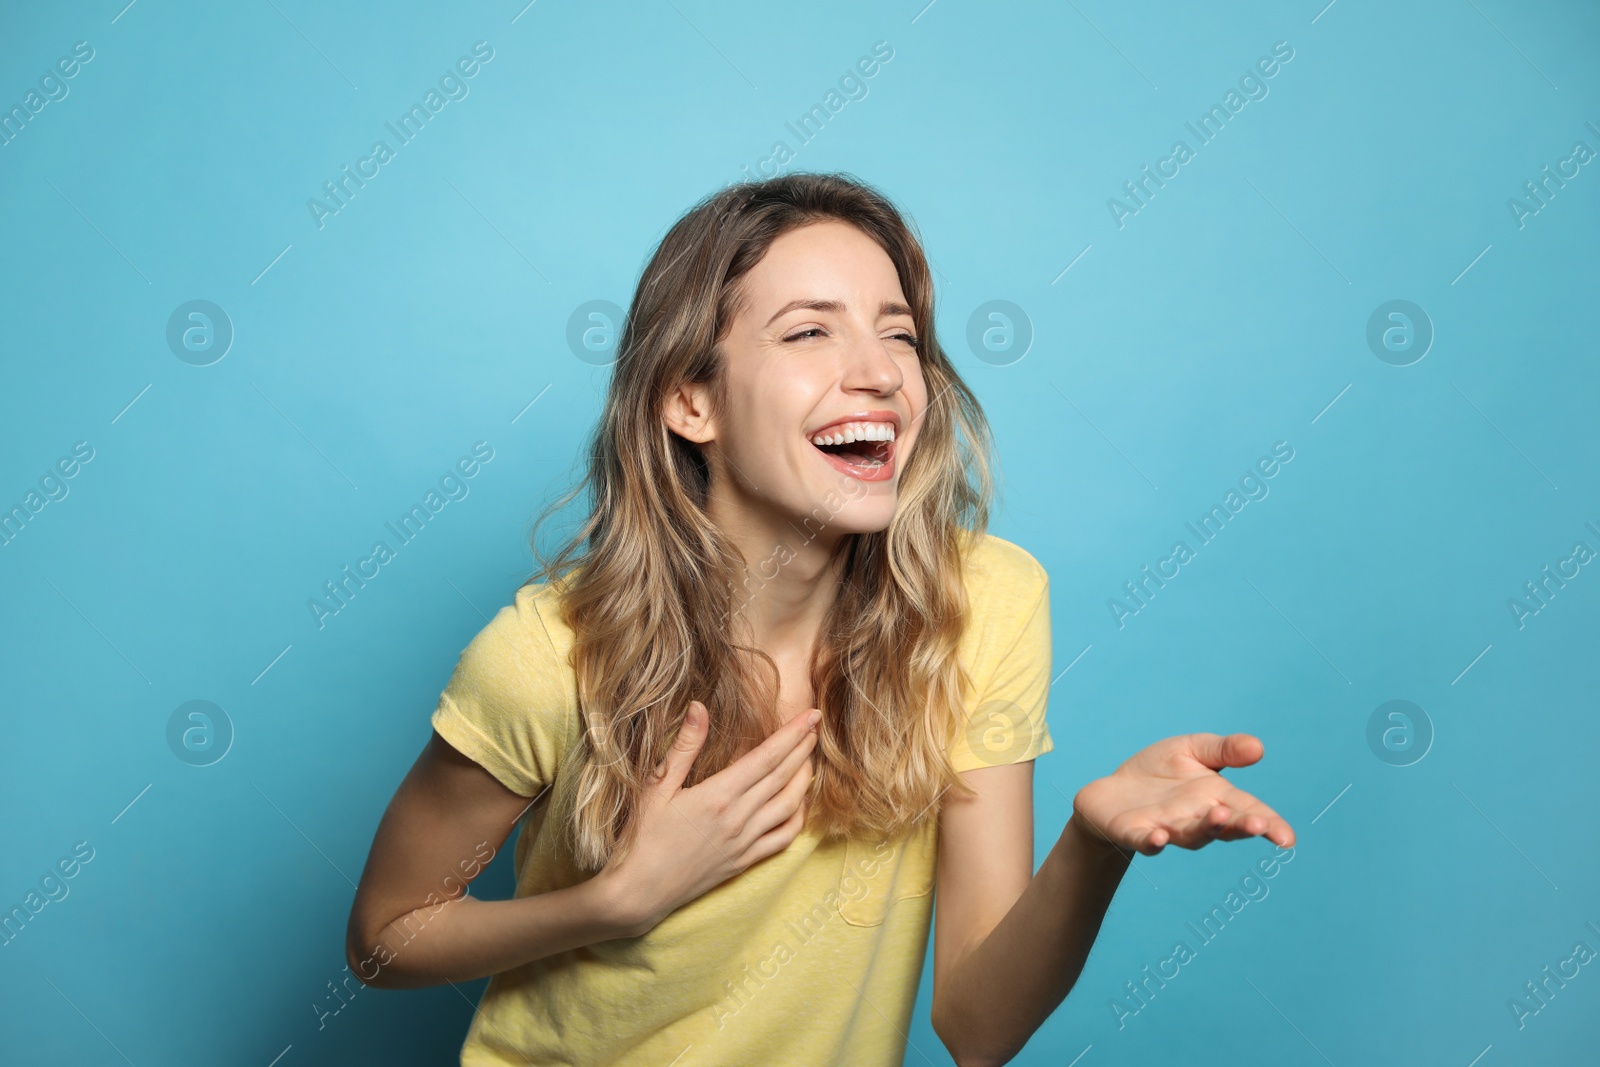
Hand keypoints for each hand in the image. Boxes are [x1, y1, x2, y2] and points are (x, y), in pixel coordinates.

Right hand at [598, 700, 817, 933]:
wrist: (641, 891)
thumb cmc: (643, 836)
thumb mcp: (656, 786)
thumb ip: (683, 747)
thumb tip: (699, 706)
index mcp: (718, 795)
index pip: (766, 757)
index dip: (792, 734)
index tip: (811, 715)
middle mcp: (738, 818)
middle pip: (784, 777)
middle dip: (804, 748)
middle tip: (816, 726)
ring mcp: (745, 842)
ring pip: (790, 806)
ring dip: (805, 780)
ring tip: (811, 758)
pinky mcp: (746, 861)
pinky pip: (783, 838)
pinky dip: (799, 817)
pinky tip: (800, 802)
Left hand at [1071, 733, 1295, 856]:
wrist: (1113, 791)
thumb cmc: (1159, 772)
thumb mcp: (1192, 750)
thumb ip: (1224, 750)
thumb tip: (1258, 747)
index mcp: (1216, 798)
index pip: (1249, 811)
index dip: (1270, 825)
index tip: (1288, 839)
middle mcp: (1196, 818)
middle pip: (1224, 826)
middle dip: (1241, 826)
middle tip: (1259, 826)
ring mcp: (1167, 827)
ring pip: (1190, 834)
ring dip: (1205, 828)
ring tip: (1218, 816)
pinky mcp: (1135, 832)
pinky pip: (1145, 840)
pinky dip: (1152, 841)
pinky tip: (1158, 838)